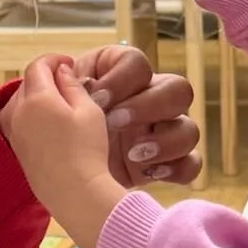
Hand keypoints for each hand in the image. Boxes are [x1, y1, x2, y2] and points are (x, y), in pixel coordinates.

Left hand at [1, 55, 125, 247]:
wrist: (75, 193)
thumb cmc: (86, 149)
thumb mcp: (88, 110)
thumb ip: (72, 85)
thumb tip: (61, 71)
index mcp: (36, 97)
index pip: (38, 66)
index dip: (54, 60)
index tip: (70, 64)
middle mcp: (19, 113)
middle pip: (27, 84)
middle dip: (45, 77)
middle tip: (68, 83)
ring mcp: (15, 134)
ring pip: (21, 103)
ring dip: (37, 96)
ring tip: (60, 104)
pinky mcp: (17, 151)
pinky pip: (20, 122)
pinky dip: (32, 115)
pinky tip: (51, 125)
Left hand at [74, 44, 201, 187]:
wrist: (65, 184)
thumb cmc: (60, 135)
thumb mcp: (55, 108)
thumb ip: (67, 88)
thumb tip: (69, 72)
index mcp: (123, 79)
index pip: (137, 63)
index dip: (120, 79)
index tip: (97, 98)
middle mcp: (150, 101)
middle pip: (177, 89)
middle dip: (146, 105)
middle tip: (115, 122)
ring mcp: (162, 134)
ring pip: (189, 128)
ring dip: (163, 140)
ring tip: (132, 154)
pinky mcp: (166, 165)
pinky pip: (191, 163)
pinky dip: (176, 169)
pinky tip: (149, 173)